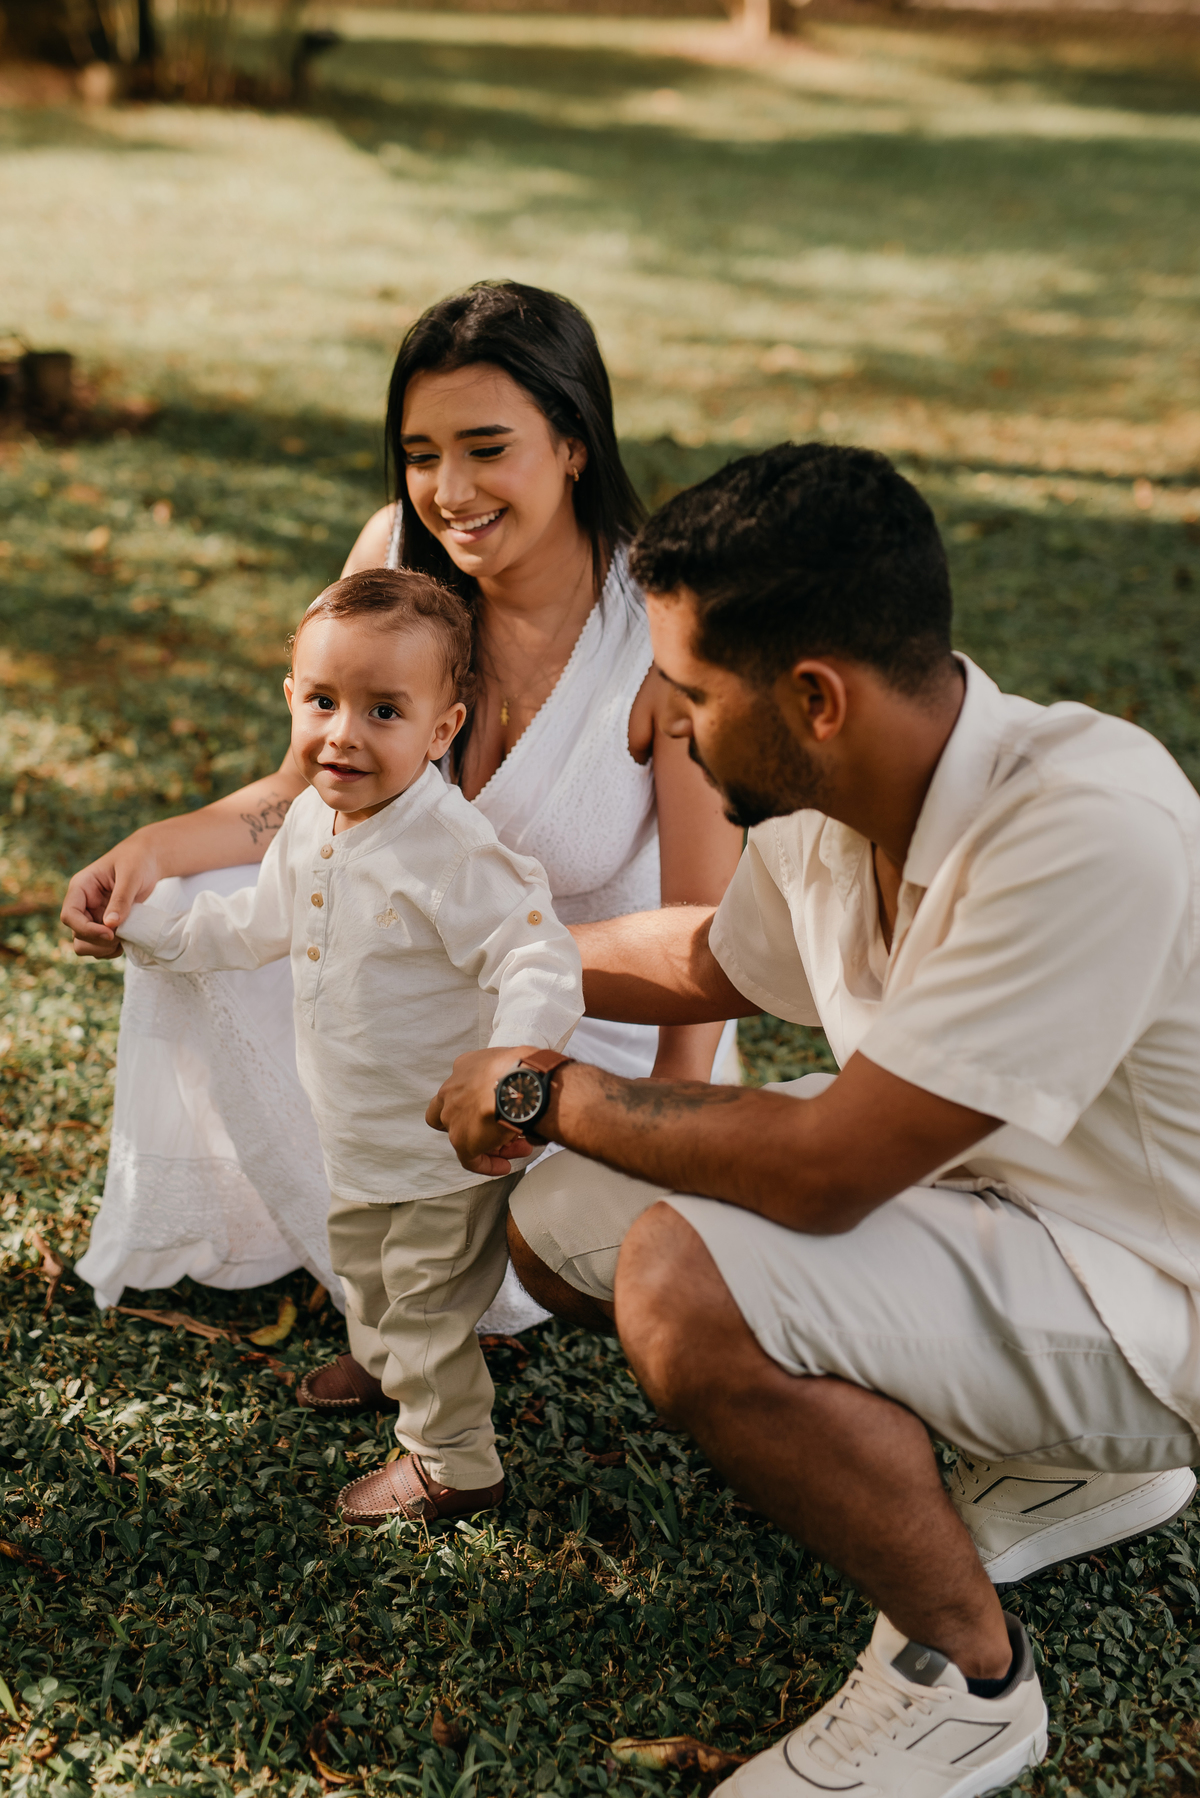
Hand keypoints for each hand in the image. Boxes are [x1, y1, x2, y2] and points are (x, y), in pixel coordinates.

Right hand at [60, 833, 161, 959]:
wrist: (148, 860)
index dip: (86, 929)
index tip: (111, 933)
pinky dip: (112, 949)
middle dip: (97, 942)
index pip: (69, 916)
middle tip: (121, 937)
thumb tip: (110, 925)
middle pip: (76, 935)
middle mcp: (82, 904)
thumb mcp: (131, 875)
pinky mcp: (104, 925)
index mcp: (81, 888)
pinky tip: (127, 940)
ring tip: (125, 939)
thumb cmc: (137, 860)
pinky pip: (100, 946)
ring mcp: (92, 916)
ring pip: (85, 944)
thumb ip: (121, 899)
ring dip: (104, 949)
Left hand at [427, 1047, 543, 1175]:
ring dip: (494, 1144)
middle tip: (503, 1130)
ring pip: (468, 1137)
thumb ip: (510, 1072)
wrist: (521, 1085)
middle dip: (479, 1124)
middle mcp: (452, 1092)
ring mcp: (453, 1117)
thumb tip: (525, 1083)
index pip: (462, 1087)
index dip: (477, 1102)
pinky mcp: (461, 1140)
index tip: (496, 1109)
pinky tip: (505, 1165)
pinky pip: (471, 1159)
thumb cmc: (524, 1069)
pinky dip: (488, 1164)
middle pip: (459, 1115)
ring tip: (521, 1147)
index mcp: (464, 1067)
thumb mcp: (514, 1059)